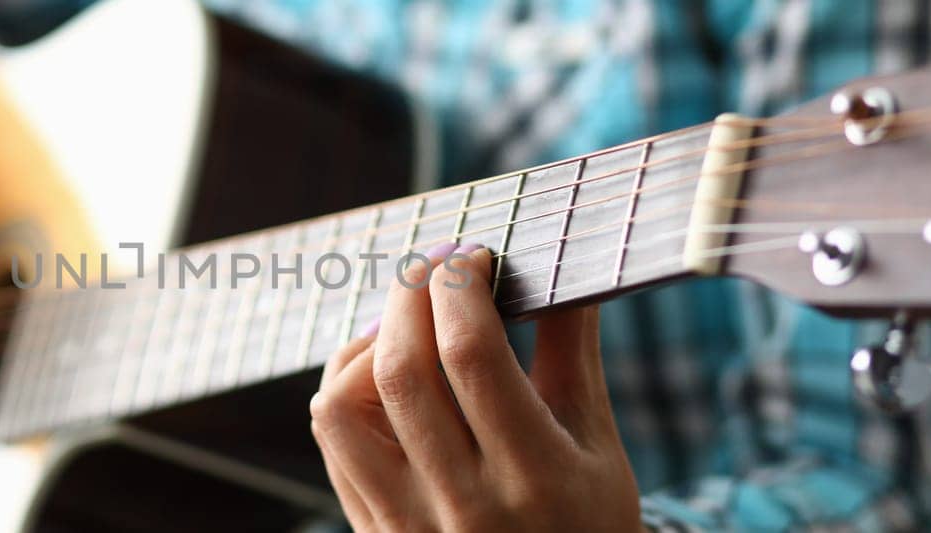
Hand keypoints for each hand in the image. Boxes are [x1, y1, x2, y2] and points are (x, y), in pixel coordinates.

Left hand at [310, 243, 640, 531]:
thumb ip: (574, 357)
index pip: (471, 356)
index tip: (474, 256)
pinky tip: (380, 368)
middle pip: (400, 370)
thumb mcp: (597, 449)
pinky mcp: (372, 532)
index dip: (461, 288)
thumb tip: (561, 268)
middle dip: (411, 294)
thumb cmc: (585, 522)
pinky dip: (346, 388)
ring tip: (403, 324)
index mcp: (534, 478)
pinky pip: (333, 443)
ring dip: (365, 346)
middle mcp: (462, 504)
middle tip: (436, 264)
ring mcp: (405, 524)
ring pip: (342, 407)